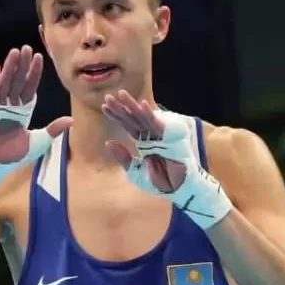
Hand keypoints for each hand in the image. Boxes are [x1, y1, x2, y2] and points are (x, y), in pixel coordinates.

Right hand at [0, 45, 70, 162]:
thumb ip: (53, 130)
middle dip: (22, 64)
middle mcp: (9, 104)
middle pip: (17, 80)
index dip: (34, 72)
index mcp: (21, 109)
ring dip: (10, 67)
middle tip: (27, 47)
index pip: (30, 86)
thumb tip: (71, 120)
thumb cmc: (11, 156)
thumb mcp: (38, 142)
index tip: (40, 57)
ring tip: (15, 52)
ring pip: (5, 83)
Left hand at [101, 90, 232, 228]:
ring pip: (143, 117)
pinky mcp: (171, 136)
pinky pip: (158, 124)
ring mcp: (160, 135)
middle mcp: (151, 135)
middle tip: (107, 97)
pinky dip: (150, 114)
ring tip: (120, 95)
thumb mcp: (135, 171)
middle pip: (133, 118)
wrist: (179, 190)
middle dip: (121, 108)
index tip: (104, 106)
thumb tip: (108, 142)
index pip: (127, 125)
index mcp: (143, 141)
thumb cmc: (160, 183)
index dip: (116, 115)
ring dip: (133, 106)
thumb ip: (123, 157)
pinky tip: (141, 104)